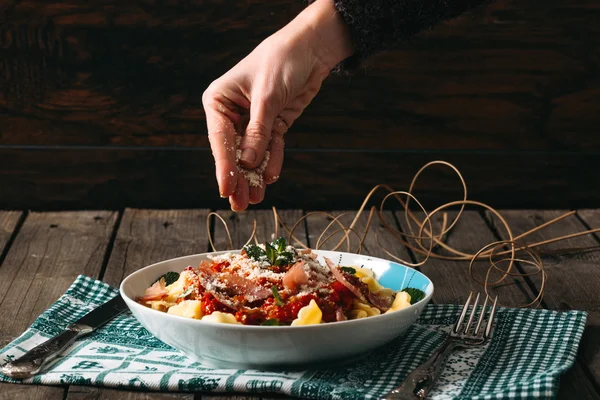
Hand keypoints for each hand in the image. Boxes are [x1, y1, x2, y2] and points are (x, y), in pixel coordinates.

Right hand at [202, 0, 353, 210]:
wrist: (311, 49)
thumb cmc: (282, 62)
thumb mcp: (268, 97)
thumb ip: (258, 132)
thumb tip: (248, 163)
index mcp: (219, 101)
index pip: (220, 139)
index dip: (224, 166)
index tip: (225, 189)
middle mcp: (232, 112)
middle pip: (234, 151)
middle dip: (238, 177)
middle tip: (239, 204)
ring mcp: (252, 120)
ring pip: (252, 154)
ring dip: (254, 176)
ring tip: (254, 199)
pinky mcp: (272, 124)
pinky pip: (270, 148)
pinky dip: (272, 162)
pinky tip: (270, 178)